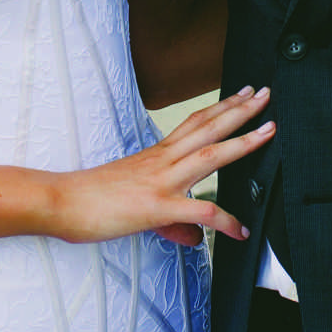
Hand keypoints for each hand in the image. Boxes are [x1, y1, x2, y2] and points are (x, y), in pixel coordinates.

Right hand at [56, 87, 272, 245]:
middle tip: (266, 95)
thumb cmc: (91, 198)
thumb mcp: (137, 205)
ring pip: (211, 156)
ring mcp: (162, 181)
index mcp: (157, 154)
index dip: (221, 107)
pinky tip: (241, 229)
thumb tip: (195, 236)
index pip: (195, 123)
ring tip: (269, 131)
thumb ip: (171, 220)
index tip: (242, 95)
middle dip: (241, 111)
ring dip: (243, 142)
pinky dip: (226, 221)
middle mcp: (163, 161)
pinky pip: (200, 213)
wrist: (62, 201)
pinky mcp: (158, 207)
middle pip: (209, 128)